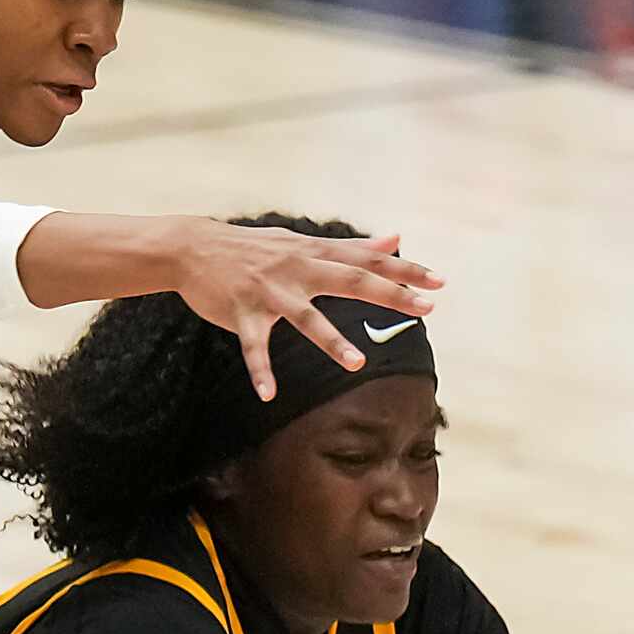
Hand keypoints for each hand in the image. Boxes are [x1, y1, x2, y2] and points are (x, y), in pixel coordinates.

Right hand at [172, 225, 444, 400]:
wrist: (193, 247)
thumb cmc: (253, 247)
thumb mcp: (302, 241)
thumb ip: (350, 245)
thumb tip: (395, 239)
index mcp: (314, 252)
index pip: (367, 259)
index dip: (404, 269)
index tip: (440, 283)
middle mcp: (297, 269)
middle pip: (350, 280)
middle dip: (389, 294)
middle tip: (426, 310)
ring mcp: (269, 292)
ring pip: (306, 318)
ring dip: (331, 341)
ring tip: (357, 364)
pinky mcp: (242, 312)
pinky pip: (253, 346)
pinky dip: (260, 370)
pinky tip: (269, 394)